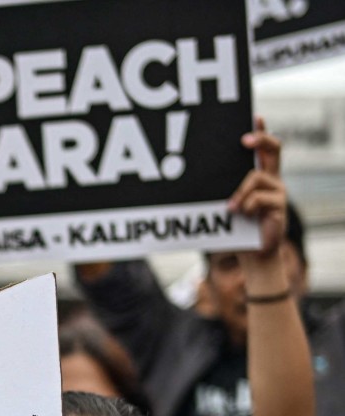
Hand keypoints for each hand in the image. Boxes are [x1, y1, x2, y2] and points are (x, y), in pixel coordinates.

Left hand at [227, 117, 285, 257]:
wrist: (250, 253)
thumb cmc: (233, 228)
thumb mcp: (221, 205)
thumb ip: (214, 191)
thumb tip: (182, 179)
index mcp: (259, 175)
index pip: (263, 148)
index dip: (261, 131)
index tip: (254, 117)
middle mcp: (272, 180)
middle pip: (274, 149)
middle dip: (260, 139)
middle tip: (245, 139)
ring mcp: (277, 192)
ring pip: (256, 178)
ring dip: (239, 193)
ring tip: (229, 208)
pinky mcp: (279, 207)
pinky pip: (257, 199)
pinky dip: (245, 206)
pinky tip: (239, 214)